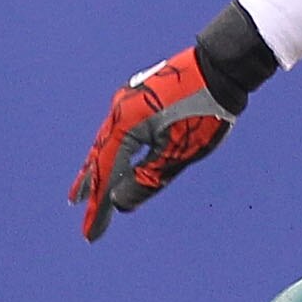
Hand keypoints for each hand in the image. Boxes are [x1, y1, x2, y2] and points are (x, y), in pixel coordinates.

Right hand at [70, 47, 236, 236]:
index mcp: (125, 126)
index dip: (97, 208)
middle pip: (100, 158)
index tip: (90, 235)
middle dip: (91, 188)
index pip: (106, 175)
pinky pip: (119, 131)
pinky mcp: (140, 98)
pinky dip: (113, 152)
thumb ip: (147, 180)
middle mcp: (119, 111)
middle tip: (79, 211)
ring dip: (98, 169)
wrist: (222, 67)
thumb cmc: (205, 112)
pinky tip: (114, 160)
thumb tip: (119, 204)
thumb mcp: (178, 153)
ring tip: (86, 191)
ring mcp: (128, 102)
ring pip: (107, 143)